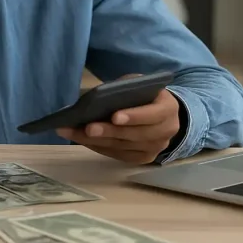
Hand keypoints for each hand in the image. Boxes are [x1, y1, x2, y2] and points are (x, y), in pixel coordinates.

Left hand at [57, 75, 181, 164]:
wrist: (161, 113)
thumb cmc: (146, 94)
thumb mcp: (139, 83)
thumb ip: (126, 89)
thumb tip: (99, 97)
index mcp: (168, 109)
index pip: (153, 114)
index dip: (134, 116)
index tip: (114, 116)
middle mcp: (166, 132)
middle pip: (135, 135)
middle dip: (109, 132)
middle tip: (87, 128)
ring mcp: (155, 148)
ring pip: (123, 147)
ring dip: (96, 141)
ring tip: (73, 132)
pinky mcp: (143, 158)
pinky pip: (118, 155)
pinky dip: (99, 147)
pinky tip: (81, 139)